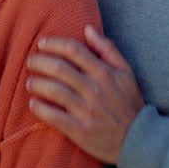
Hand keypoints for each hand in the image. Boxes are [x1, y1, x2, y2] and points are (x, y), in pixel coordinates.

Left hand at [25, 26, 144, 163]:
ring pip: (52, 90)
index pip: (73, 50)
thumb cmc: (129, 103)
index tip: (42, 44)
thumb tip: (87, 28)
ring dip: (35, 83)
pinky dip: (38, 107)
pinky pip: (51, 115)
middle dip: (38, 61)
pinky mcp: (79, 130)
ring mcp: (86, 110)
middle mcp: (94, 89)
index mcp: (105, 73)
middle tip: (31, 62)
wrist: (138, 139)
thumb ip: (107, 49)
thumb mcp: (126, 73)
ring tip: (30, 82)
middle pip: (57, 68)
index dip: (53, 43)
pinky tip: (34, 103)